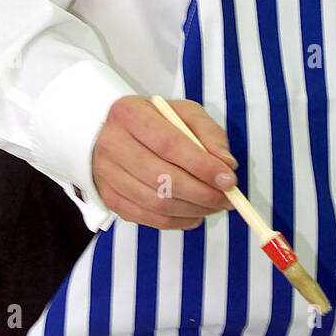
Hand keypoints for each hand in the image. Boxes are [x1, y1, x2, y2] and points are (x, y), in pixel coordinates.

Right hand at [92, 96, 237, 229]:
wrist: (116, 133)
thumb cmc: (157, 121)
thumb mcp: (185, 113)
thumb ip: (209, 134)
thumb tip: (227, 165)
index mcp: (130, 113)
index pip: (169, 144)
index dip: (201, 165)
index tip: (228, 179)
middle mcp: (112, 143)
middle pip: (161, 178)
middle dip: (202, 193)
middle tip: (228, 199)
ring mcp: (107, 174)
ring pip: (155, 202)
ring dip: (192, 209)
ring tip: (215, 206)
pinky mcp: (109, 198)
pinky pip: (147, 218)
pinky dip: (177, 222)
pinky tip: (195, 215)